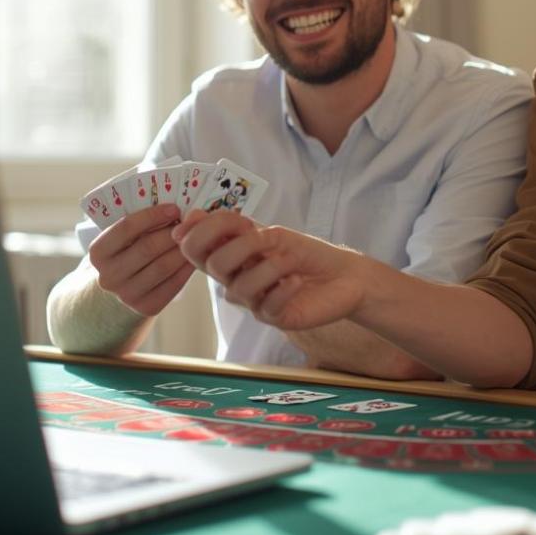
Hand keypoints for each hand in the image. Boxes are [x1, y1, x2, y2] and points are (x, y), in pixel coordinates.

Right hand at [89, 204, 194, 315]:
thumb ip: (136, 225)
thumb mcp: (118, 240)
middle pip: (148, 248)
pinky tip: (193, 257)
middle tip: (189, 222)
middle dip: (172, 232)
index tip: (174, 208)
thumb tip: (173, 209)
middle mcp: (109, 276)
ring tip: (193, 237)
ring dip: (182, 249)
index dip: (152, 215)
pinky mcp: (146, 307)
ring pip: (163, 266)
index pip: (126, 227)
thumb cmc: (122, 256)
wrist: (112, 295)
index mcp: (98, 252)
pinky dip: (186, 268)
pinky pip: (173, 285)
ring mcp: (126, 295)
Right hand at [173, 210, 365, 330]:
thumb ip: (235, 230)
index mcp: (230, 258)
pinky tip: (296, 279)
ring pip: (240, 286)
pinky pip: (267, 306)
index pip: (194, 248)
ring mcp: (253, 302)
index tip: (242, 221)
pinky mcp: (274, 318)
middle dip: (242, 245)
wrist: (342, 275)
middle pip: (213, 265)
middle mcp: (236, 280)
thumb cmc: (306, 253)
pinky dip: (283, 288)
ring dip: (269, 266)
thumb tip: (193, 215)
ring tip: (291, 261)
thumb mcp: (271, 234)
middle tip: (268, 238)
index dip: (207, 230)